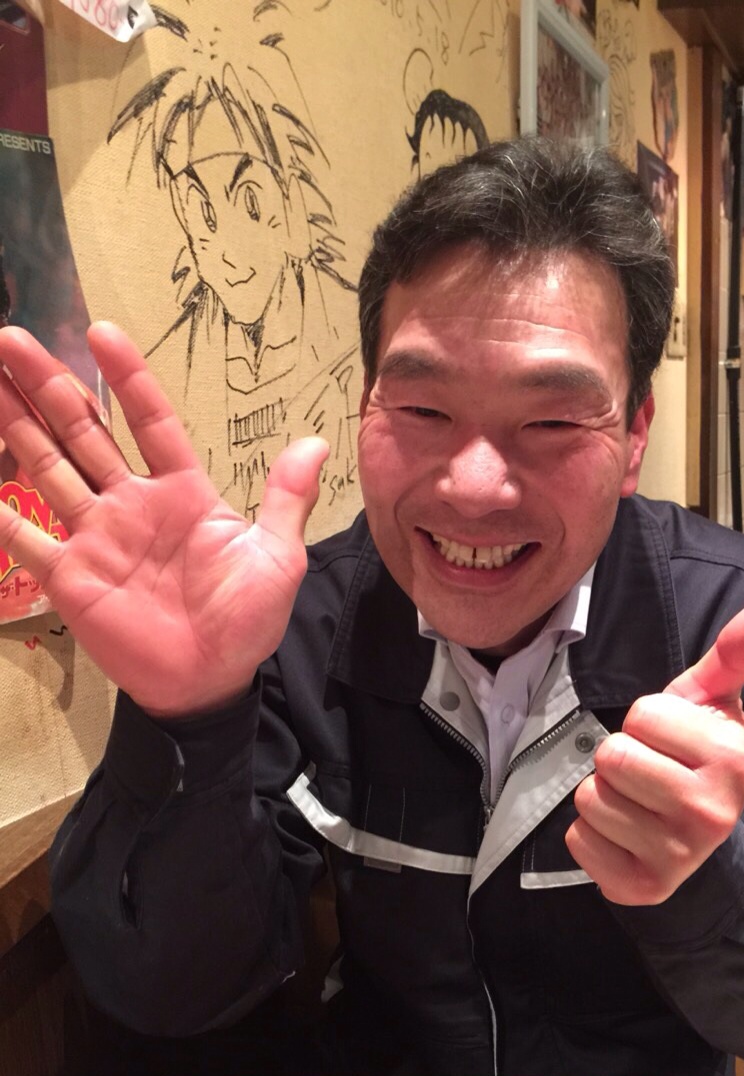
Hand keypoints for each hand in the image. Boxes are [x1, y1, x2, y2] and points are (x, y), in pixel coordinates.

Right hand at [0, 323, 328, 716]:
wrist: (211, 682)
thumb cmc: (246, 620)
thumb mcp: (277, 556)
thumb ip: (286, 499)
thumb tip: (318, 442)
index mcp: (183, 492)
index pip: (151, 422)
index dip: (128, 379)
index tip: (103, 332)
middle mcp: (132, 503)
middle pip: (86, 432)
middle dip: (50, 386)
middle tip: (13, 338)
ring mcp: (96, 536)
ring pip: (49, 468)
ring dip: (17, 425)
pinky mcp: (70, 576)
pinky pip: (26, 538)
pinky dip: (0, 513)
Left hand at [565, 598, 743, 905]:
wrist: (702, 837)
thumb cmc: (696, 755)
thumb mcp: (713, 702)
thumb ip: (734, 654)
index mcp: (733, 760)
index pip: (641, 714)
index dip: (646, 721)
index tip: (670, 739)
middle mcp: (710, 813)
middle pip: (612, 756)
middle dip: (621, 756)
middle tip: (649, 770)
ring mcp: (676, 856)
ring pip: (590, 797)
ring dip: (603, 794)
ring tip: (637, 800)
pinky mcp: (639, 887)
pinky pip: (577, 839)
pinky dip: (590, 834)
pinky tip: (623, 833)